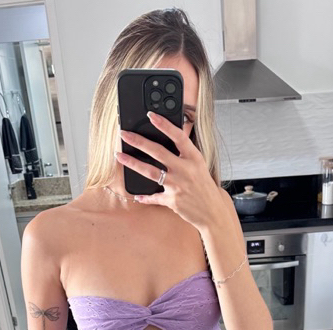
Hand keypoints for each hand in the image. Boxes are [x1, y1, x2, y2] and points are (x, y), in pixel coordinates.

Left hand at [116, 111, 224, 229]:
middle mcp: (185, 170)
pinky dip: (145, 197)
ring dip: (133, 163)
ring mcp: (178, 186)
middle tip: (124, 134)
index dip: (164, 125)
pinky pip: (154, 198)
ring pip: (151, 172)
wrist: (213, 211)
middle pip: (158, 152)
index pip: (178, 137)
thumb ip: (185, 153)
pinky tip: (137, 195)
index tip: (151, 115)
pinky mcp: (172, 201)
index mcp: (194, 158)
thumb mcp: (199, 165)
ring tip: (119, 156)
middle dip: (138, 141)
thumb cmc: (205, 187)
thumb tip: (170, 139)